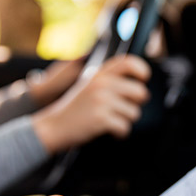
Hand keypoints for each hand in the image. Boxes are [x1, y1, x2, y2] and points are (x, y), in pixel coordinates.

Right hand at [32, 54, 150, 153]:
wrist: (53, 126)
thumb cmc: (75, 109)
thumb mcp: (89, 86)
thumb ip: (110, 80)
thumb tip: (139, 84)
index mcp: (99, 74)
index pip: (129, 62)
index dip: (142, 71)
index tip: (142, 80)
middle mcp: (101, 84)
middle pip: (140, 92)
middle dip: (135, 105)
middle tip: (123, 111)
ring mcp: (101, 101)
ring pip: (134, 113)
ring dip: (125, 121)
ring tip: (110, 121)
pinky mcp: (101, 118)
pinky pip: (125, 127)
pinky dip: (120, 133)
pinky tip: (110, 131)